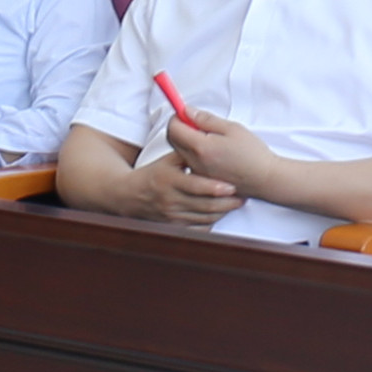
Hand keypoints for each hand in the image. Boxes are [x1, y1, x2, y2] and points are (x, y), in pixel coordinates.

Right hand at [114, 144, 247, 225]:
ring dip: (223, 211)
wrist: (130, 196)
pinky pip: (199, 228)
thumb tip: (206, 143)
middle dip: (227, 202)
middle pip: (205, 205)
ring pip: (205, 218)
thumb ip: (187, 154)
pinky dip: (212, 221)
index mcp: (168, 180)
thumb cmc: (152, 176)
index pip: (196, 186)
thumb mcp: (166, 160)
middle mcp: (170, 200)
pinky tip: (219, 212)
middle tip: (241, 196)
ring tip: (235, 203)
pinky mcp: (174, 226)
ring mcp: (172, 216)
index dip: (215, 187)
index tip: (232, 186)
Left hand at [166, 109, 278, 193]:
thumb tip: (187, 111)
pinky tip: (214, 153)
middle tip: (198, 124)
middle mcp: (195, 162)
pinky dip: (195, 154)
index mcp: (201, 147)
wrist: (266, 179)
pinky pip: (190, 163)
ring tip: (210, 139)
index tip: (186, 112)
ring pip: (181, 151)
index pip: (173, 128)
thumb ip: (206, 119)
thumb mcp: (232, 128)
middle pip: (173, 140)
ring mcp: (198, 173)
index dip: (178, 117)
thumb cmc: (253, 154)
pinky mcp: (203, 181)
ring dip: (188, 141)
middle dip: (180, 127)